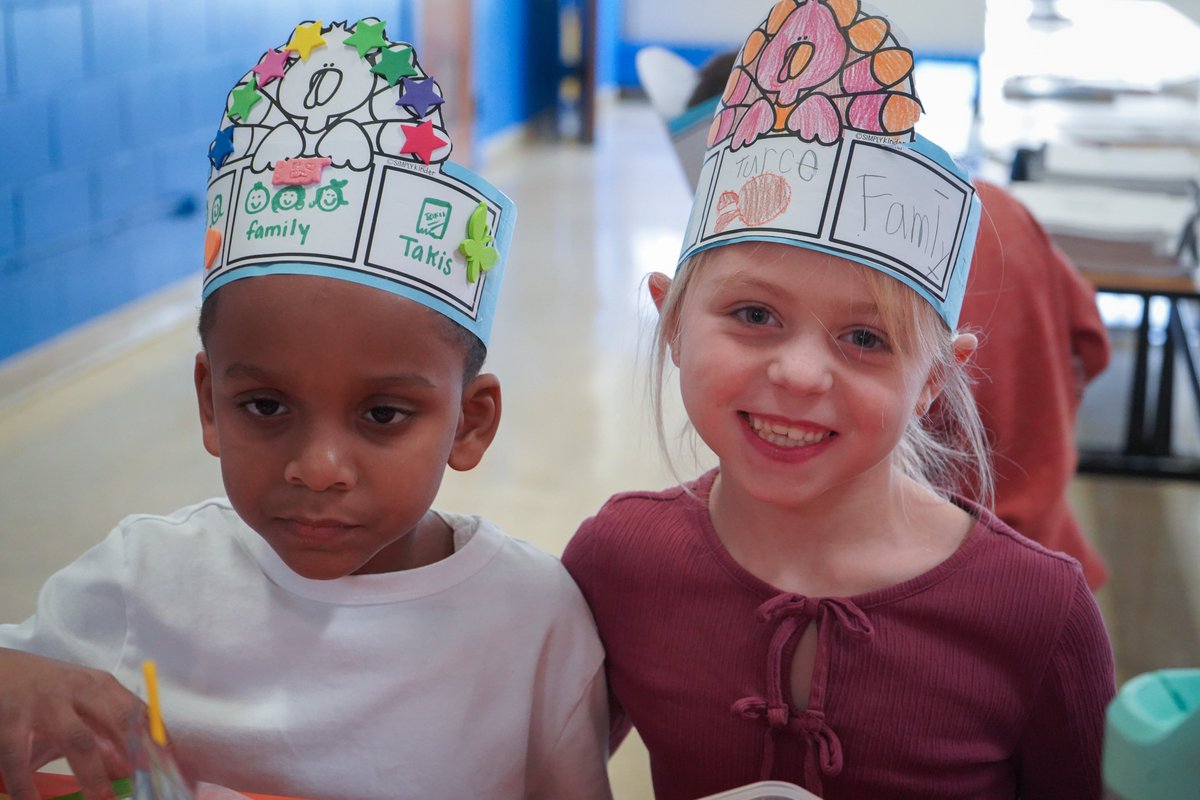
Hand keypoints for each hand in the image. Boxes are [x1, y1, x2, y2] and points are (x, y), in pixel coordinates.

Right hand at [0, 648, 143, 799]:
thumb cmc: (44, 691)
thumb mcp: (79, 704)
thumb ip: (103, 734)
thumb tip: (129, 769)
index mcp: (101, 686)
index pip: (139, 713)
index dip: (157, 741)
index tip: (171, 767)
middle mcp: (79, 690)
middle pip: (119, 722)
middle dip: (136, 756)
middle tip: (145, 788)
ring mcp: (46, 703)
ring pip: (78, 741)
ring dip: (92, 775)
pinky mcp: (11, 718)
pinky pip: (20, 758)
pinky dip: (27, 786)